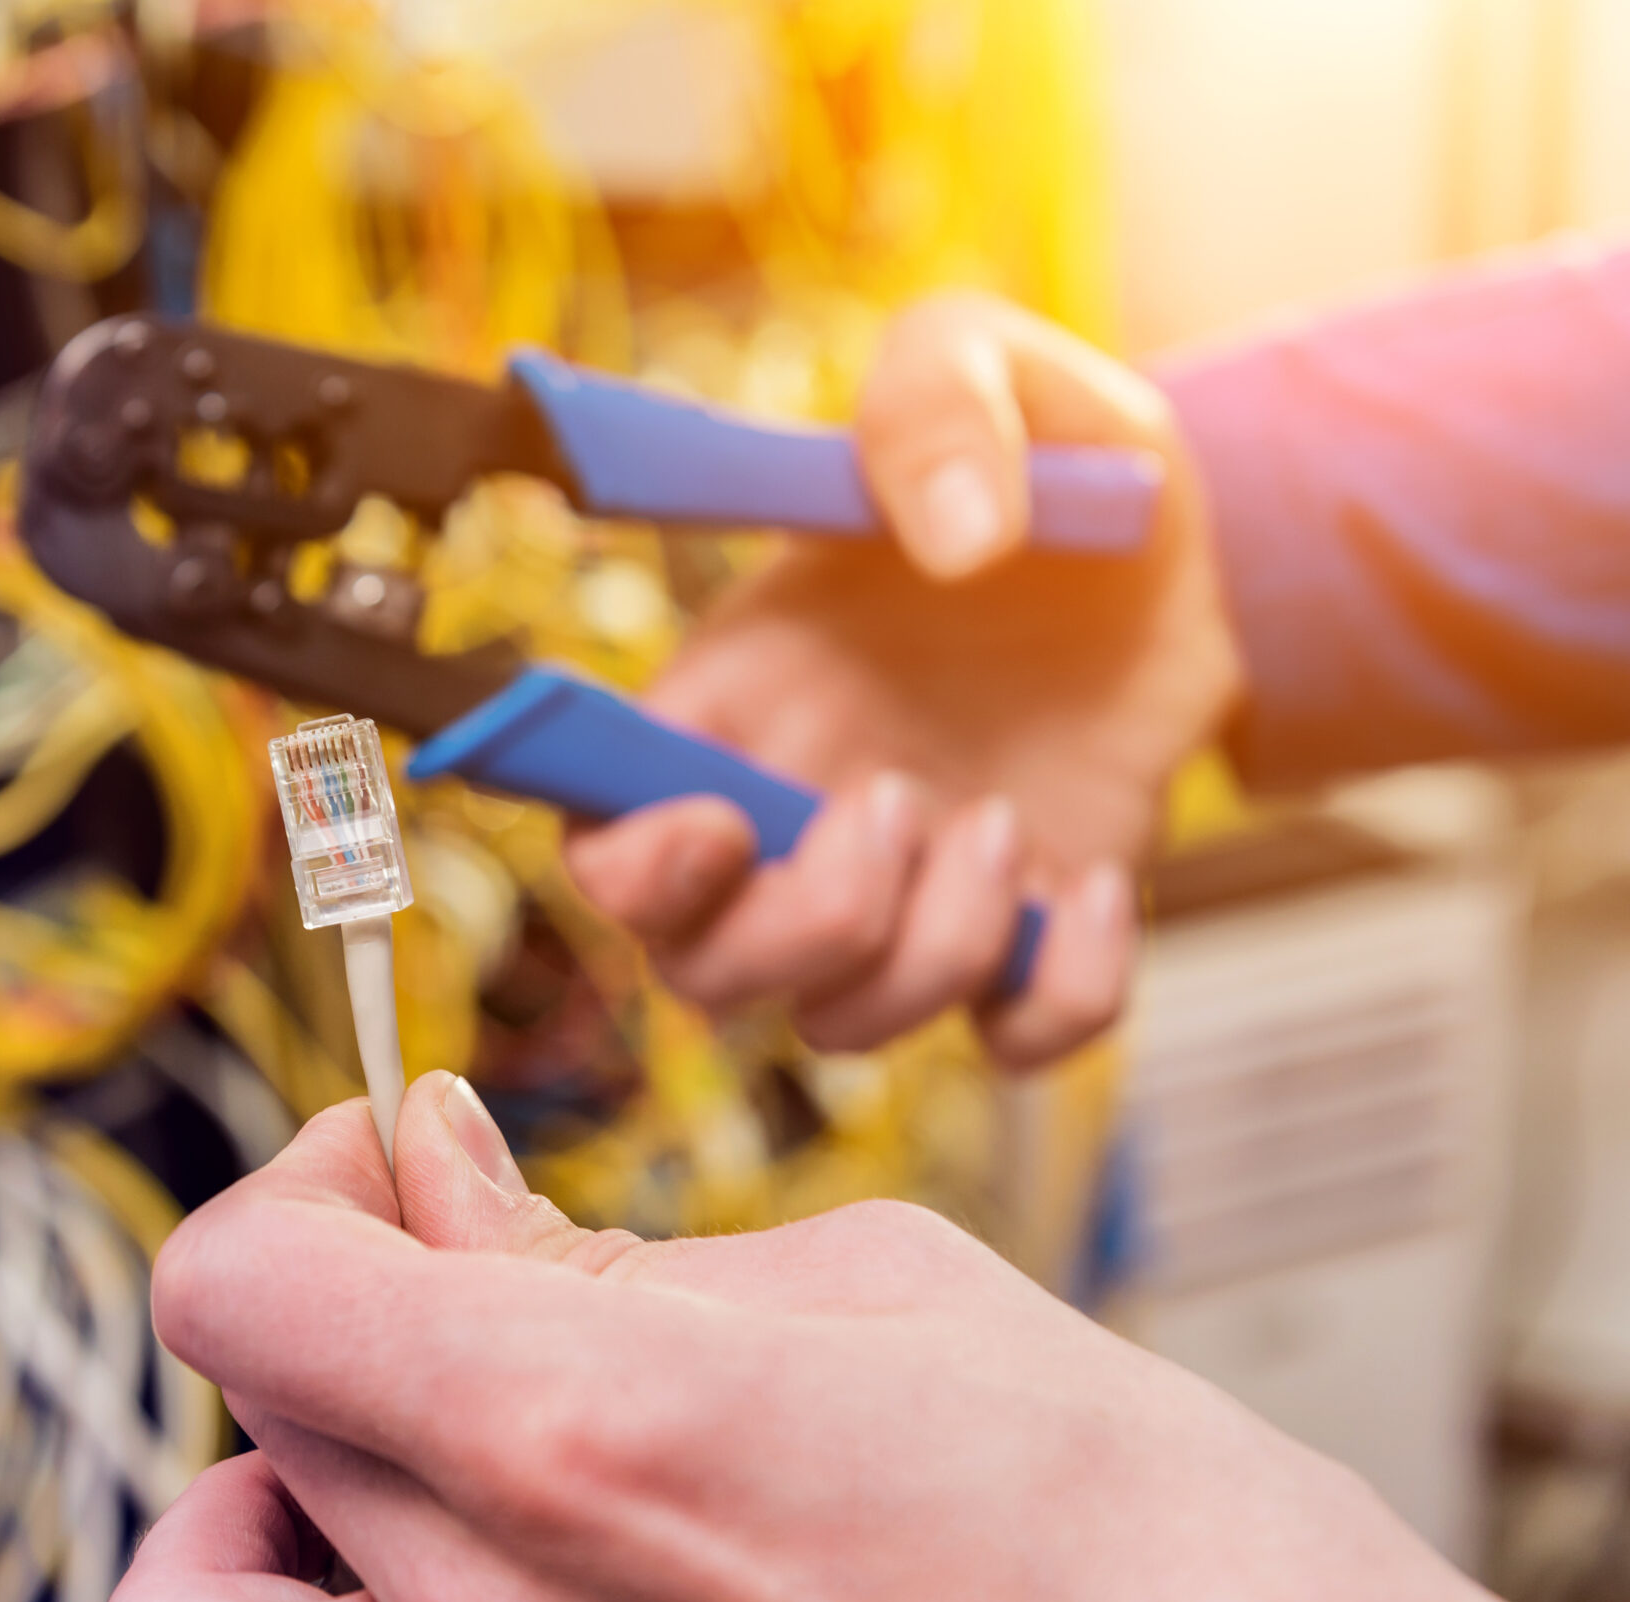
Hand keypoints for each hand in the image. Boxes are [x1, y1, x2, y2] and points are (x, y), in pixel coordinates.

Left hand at [99, 1077, 1628, 1601]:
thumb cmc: (1134, 1533)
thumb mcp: (873, 1291)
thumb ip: (603, 1245)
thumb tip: (441, 1177)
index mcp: (567, 1431)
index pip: (236, 1286)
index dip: (301, 1188)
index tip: (404, 1162)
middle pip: (232, 1430)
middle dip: (319, 1313)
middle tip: (442, 1277)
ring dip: (267, 1512)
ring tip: (420, 1455)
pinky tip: (498, 1570)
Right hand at [564, 294, 1242, 1066]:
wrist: (1197, 546)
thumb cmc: (1044, 455)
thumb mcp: (987, 360)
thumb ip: (936, 404)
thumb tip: (952, 543)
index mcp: (737, 699)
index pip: (605, 841)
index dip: (631, 867)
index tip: (719, 815)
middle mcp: (794, 819)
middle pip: (704, 974)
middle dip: (796, 925)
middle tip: (896, 800)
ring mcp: (910, 894)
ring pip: (845, 1025)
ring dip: (926, 949)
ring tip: (1004, 818)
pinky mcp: (1026, 938)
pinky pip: (1014, 1040)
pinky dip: (1056, 990)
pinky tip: (1094, 879)